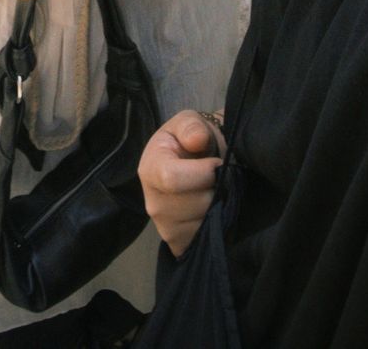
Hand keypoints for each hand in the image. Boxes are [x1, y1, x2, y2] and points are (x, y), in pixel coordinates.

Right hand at [139, 110, 223, 255]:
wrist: (199, 162)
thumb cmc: (193, 140)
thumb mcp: (190, 122)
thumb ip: (192, 126)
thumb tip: (196, 140)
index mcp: (150, 169)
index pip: (172, 179)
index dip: (202, 172)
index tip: (216, 162)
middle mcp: (152, 203)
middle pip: (194, 204)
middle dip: (215, 190)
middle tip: (217, 178)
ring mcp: (164, 227)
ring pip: (202, 224)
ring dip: (217, 208)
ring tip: (213, 191)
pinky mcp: (178, 244)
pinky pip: (202, 240)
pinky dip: (214, 226)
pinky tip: (210, 209)